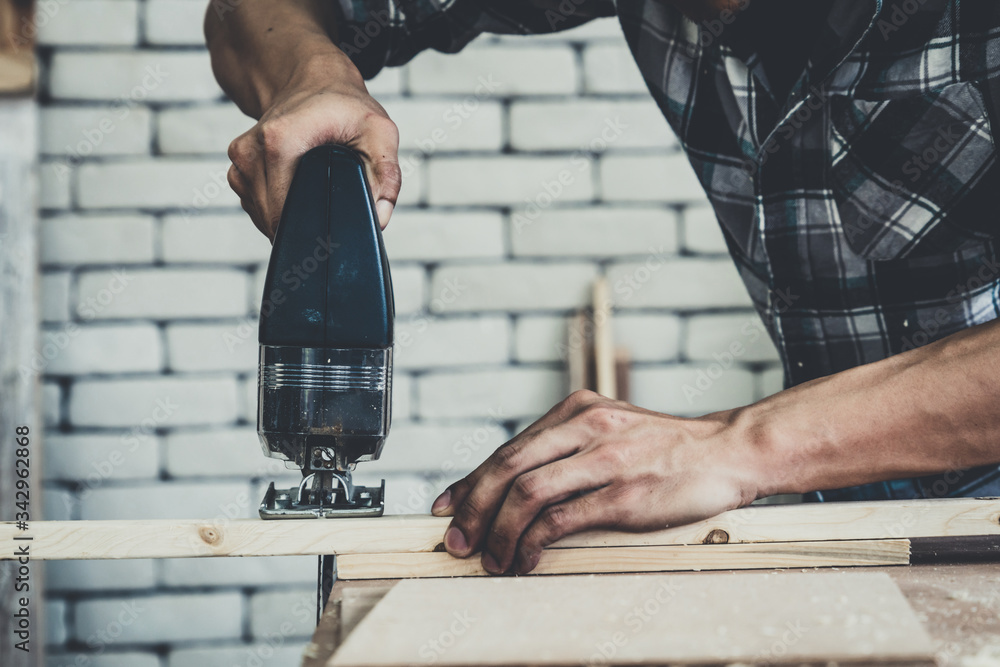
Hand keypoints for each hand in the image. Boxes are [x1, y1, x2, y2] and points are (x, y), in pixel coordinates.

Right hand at [226, 54, 400, 238]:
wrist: (313, 80)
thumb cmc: (344, 106)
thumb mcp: (379, 133)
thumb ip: (386, 176)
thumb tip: (379, 218)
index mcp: (280, 141)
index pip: (284, 213)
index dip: (310, 230)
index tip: (331, 231)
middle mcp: (252, 150)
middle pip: (273, 218)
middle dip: (303, 224)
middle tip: (330, 208)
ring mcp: (240, 158)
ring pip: (262, 215)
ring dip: (289, 216)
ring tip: (314, 193)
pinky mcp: (238, 165)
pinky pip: (254, 203)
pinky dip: (276, 206)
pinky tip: (297, 190)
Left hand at [430, 390, 762, 573]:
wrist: (728, 451)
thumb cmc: (665, 448)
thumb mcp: (611, 430)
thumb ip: (567, 448)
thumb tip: (515, 484)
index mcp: (577, 410)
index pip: (509, 448)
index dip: (471, 481)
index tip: (447, 507)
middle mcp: (585, 427)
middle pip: (507, 468)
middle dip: (473, 509)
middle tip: (456, 541)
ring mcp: (605, 460)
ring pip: (527, 494)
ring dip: (498, 532)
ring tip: (489, 559)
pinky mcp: (623, 495)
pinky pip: (560, 520)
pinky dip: (533, 543)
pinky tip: (525, 559)